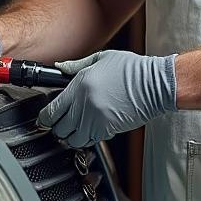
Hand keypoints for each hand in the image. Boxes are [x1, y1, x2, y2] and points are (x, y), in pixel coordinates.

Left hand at [36, 50, 176, 147]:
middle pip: (59, 129)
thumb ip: (76, 66)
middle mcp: (84, 106)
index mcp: (79, 86)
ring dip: (72, 136)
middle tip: (63, 122)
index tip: (46, 118)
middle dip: (58, 127)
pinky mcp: (108, 130)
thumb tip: (60, 67)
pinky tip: (92, 128)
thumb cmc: (132, 70)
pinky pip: (90, 141)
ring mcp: (96, 120)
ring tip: (77, 128)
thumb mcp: (101, 59)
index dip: (45, 118)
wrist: (154, 85)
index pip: (51, 111)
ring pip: (73, 139)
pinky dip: (88, 138)